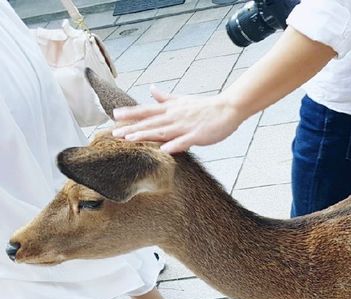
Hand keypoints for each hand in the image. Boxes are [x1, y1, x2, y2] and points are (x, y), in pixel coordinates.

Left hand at [112, 86, 242, 153]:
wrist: (228, 108)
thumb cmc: (206, 107)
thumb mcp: (183, 100)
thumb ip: (166, 98)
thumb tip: (151, 89)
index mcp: (171, 109)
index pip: (147, 111)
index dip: (131, 113)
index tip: (115, 115)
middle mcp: (175, 116)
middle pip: (150, 123)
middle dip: (132, 128)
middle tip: (114, 133)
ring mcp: (186, 126)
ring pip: (162, 131)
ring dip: (146, 135)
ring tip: (130, 140)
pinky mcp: (198, 135)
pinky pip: (184, 141)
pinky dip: (174, 145)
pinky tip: (163, 150)